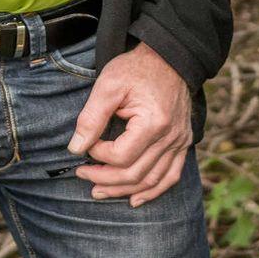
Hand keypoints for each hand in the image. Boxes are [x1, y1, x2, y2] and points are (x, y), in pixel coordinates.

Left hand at [67, 45, 193, 206]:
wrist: (168, 58)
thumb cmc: (136, 69)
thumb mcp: (108, 85)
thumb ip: (91, 118)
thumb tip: (76, 148)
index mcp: (153, 122)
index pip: (121, 156)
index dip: (98, 155)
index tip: (86, 144)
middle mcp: (170, 137)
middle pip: (135, 174)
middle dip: (105, 179)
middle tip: (82, 175)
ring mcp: (179, 142)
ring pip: (151, 180)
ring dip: (124, 191)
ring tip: (100, 191)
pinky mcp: (183, 143)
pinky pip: (171, 176)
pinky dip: (153, 191)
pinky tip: (135, 200)